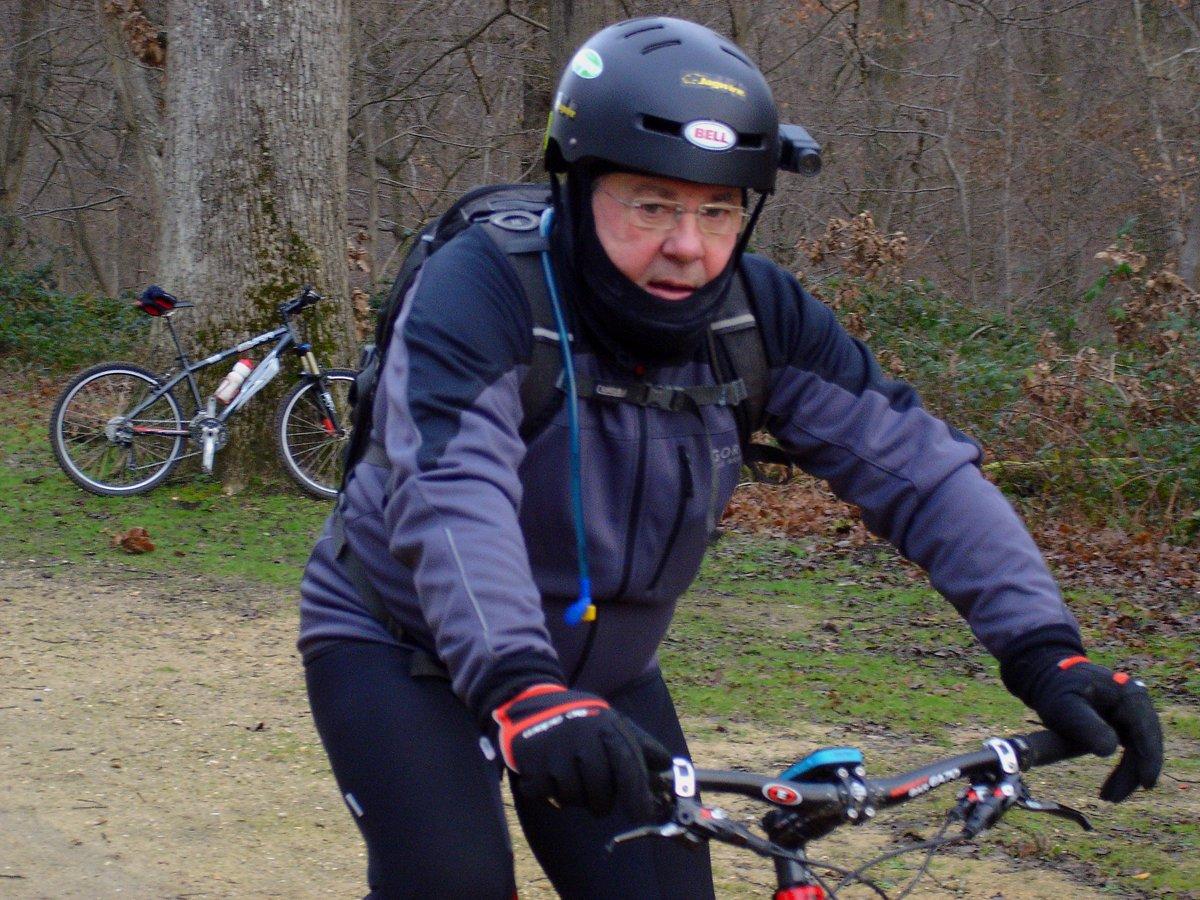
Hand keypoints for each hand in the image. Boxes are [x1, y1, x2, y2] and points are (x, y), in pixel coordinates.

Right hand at [492, 683, 671, 819]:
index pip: (628, 768)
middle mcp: (583, 741)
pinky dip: (550, 794)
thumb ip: (640, 743)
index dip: (637, 796)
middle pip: (601, 794)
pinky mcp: (533, 765)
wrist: (531, 703)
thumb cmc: (579, 717)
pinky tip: (549, 776)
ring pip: (574, 799)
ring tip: (569, 776)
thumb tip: (666, 764)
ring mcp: (557, 754)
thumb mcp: (611, 720)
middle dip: (600, 802)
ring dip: (573, 796)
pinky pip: (548, 797)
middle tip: (596, 797)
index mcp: (606, 729)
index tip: (642, 816)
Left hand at [1003, 646, 1162, 800]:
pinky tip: (1112, 786)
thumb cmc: (1055, 690)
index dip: (1148, 760)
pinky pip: (1131, 749)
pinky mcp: (1124, 722)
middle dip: (1132, 774)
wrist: (1046, 677)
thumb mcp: (1065, 708)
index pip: (1147, 731)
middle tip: (1112, 798)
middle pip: (1146, 744)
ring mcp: (1132, 712)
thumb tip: (1111, 750)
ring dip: (1127, 774)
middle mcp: (1136, 702)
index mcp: (1128, 694)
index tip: (1145, 784)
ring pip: (1139, 750)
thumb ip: (1087, 727)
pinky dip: (1123, 767)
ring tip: (1107, 796)